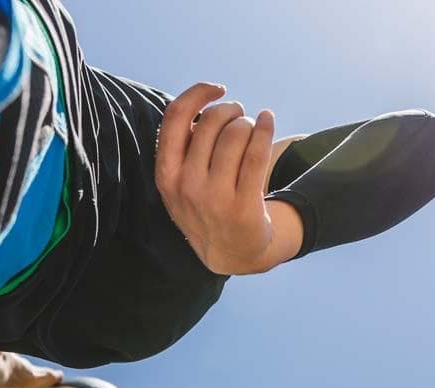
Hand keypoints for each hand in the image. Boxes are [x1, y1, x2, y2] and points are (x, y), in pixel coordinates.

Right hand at [156, 83, 281, 274]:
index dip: (198, 93)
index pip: (176, 117)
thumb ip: (183, 145)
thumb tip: (202, 101)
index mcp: (166, 174)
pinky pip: (258, 153)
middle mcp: (187, 186)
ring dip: (249, 123)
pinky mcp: (244, 206)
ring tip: (251, 131)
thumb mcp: (180, 181)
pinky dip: (265, 128)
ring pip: (236, 133)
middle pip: (212, 121)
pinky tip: (268, 120)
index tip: (217, 89)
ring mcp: (215, 198)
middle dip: (231, 110)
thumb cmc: (206, 203)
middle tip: (239, 116)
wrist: (231, 252)